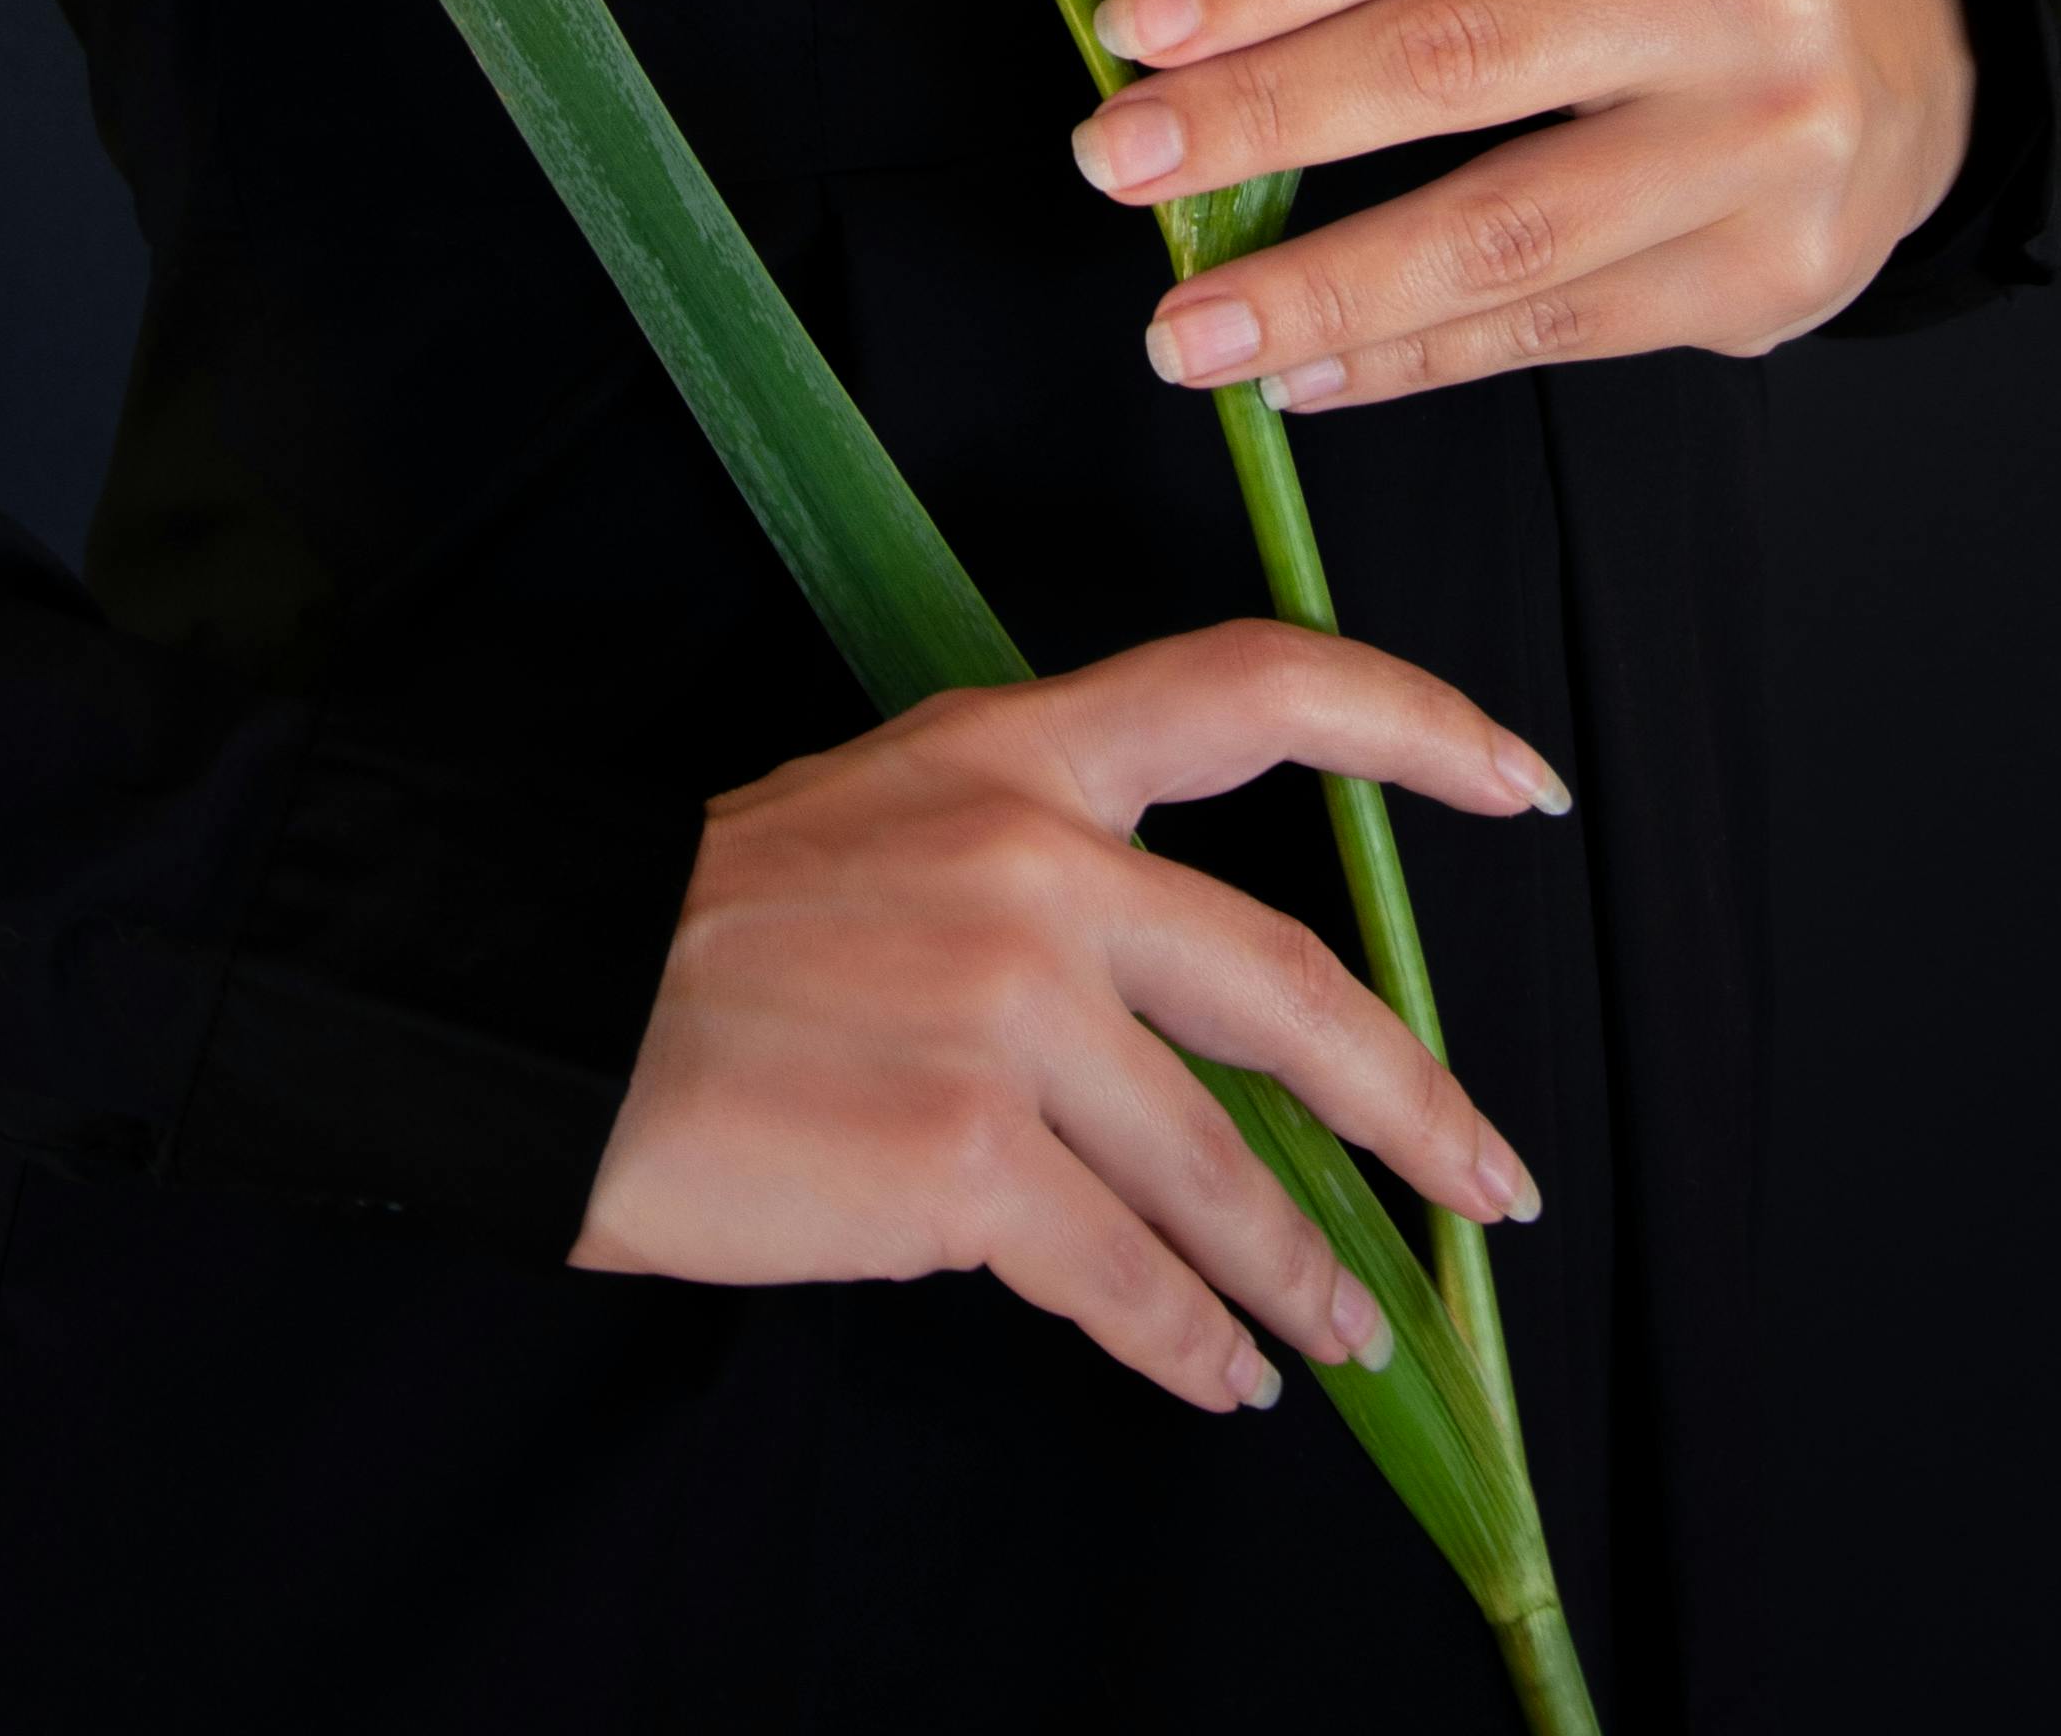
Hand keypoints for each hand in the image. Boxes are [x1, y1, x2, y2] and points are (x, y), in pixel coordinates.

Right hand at [569, 623, 1561, 1410]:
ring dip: (1302, 1268)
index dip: (1412, 724)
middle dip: (1415, 1103)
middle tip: (1489, 1179)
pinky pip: (1127, 1275)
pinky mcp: (964, 1162)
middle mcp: (1033, 861)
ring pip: (1221, 1164)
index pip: (1255, 686)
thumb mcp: (890, 810)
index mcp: (1018, 748)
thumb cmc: (707, 926)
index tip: (1521, 779)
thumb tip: (1185, 1001)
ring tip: (1347, 1326)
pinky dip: (1190, 1341)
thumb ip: (1040, 856)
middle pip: (1290, 985)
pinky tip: (1218, 1373)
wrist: (539, 1006)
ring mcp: (1006, 1014)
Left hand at [1075, 0, 1976, 408]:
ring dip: (1314, 285)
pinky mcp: (1768, 278)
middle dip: (1261, 118)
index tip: (1134, 26)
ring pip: (1499, 231)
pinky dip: (1403, 356)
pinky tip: (1301, 367)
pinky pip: (1544, 329)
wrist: (1922, 53)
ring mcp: (1766, 141)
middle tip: (1116, 162)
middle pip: (1454, 61)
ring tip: (1182, 328)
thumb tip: (1193, 25)